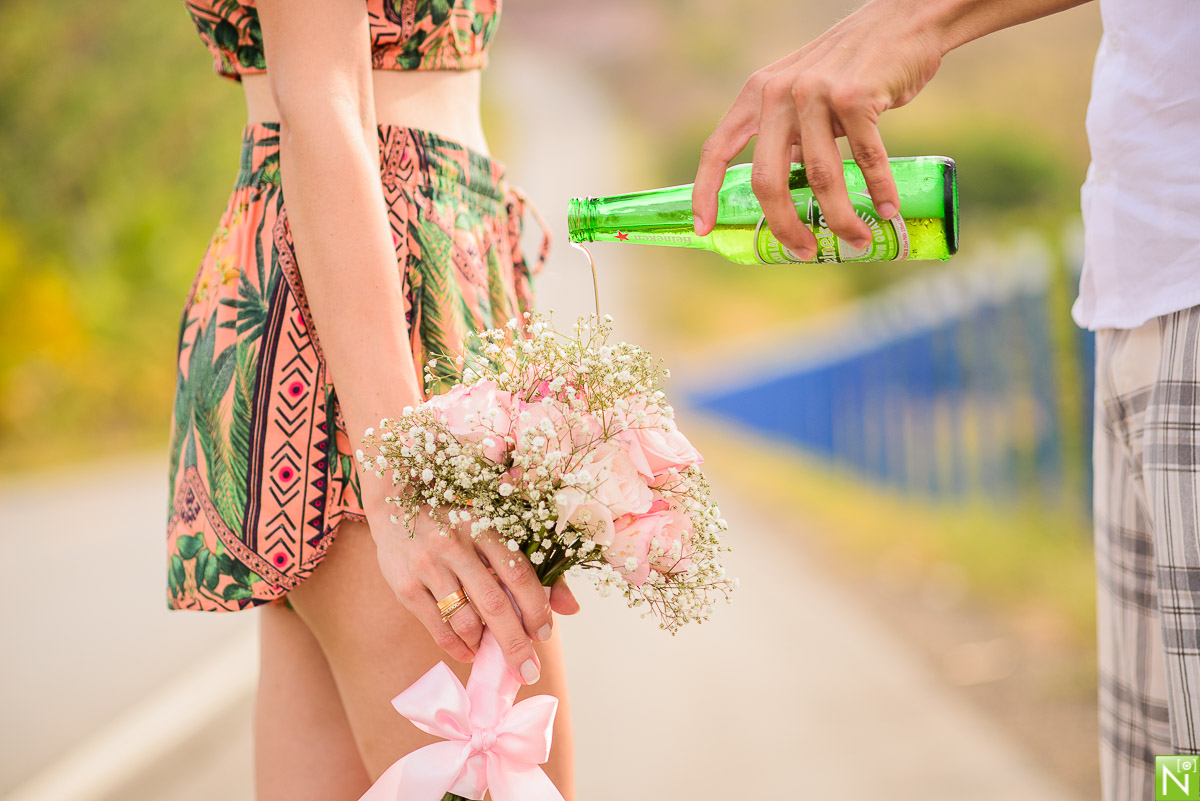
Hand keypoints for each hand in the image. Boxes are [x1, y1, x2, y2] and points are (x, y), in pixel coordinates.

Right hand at [369, 501, 579, 684]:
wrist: (396, 500)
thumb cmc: (456, 520)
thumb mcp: (494, 528)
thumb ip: (535, 565)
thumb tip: (571, 608)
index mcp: (484, 525)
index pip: (518, 574)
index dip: (536, 608)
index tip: (545, 634)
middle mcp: (454, 544)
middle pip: (494, 604)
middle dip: (515, 644)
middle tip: (529, 670)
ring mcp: (427, 566)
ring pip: (465, 620)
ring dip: (484, 644)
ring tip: (492, 652)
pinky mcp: (406, 586)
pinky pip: (438, 628)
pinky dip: (458, 647)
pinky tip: (470, 651)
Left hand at [692, 0, 944, 258]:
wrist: (901, 21)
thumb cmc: (851, 68)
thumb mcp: (802, 93)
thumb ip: (788, 133)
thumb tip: (785, 190)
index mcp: (756, 95)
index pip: (717, 150)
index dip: (705, 193)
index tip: (704, 229)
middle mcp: (779, 93)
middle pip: (768, 180)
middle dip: (784, 226)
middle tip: (803, 252)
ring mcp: (816, 93)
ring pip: (821, 177)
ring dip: (841, 218)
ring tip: (856, 241)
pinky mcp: (856, 96)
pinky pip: (866, 158)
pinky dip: (879, 189)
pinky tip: (887, 211)